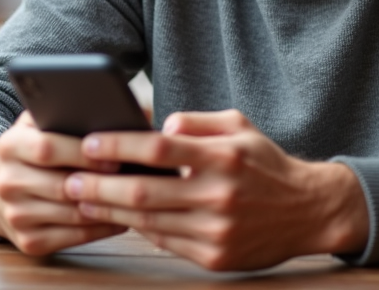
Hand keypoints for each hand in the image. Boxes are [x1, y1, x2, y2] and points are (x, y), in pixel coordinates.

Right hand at [0, 112, 127, 254]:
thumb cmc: (37, 148)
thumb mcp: (43, 122)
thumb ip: (71, 112)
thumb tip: (125, 111)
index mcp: (10, 145)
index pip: (47, 149)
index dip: (83, 154)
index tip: (115, 156)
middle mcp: (7, 182)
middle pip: (61, 186)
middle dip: (101, 183)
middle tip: (133, 181)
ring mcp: (16, 214)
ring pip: (72, 215)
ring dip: (106, 207)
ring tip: (133, 198)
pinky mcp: (28, 241)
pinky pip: (73, 238)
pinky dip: (101, 229)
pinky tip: (121, 217)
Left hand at [65, 109, 368, 270]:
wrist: (308, 210)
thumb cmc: (265, 163)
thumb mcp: (239, 126)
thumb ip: (198, 122)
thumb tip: (161, 126)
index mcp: (223, 157)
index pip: (158, 149)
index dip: (118, 147)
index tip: (89, 143)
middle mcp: (219, 195)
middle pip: (144, 192)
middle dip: (100, 186)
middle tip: (71, 180)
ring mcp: (217, 230)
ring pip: (149, 221)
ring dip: (110, 212)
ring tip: (84, 200)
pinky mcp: (215, 256)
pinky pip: (165, 241)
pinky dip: (140, 229)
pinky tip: (120, 218)